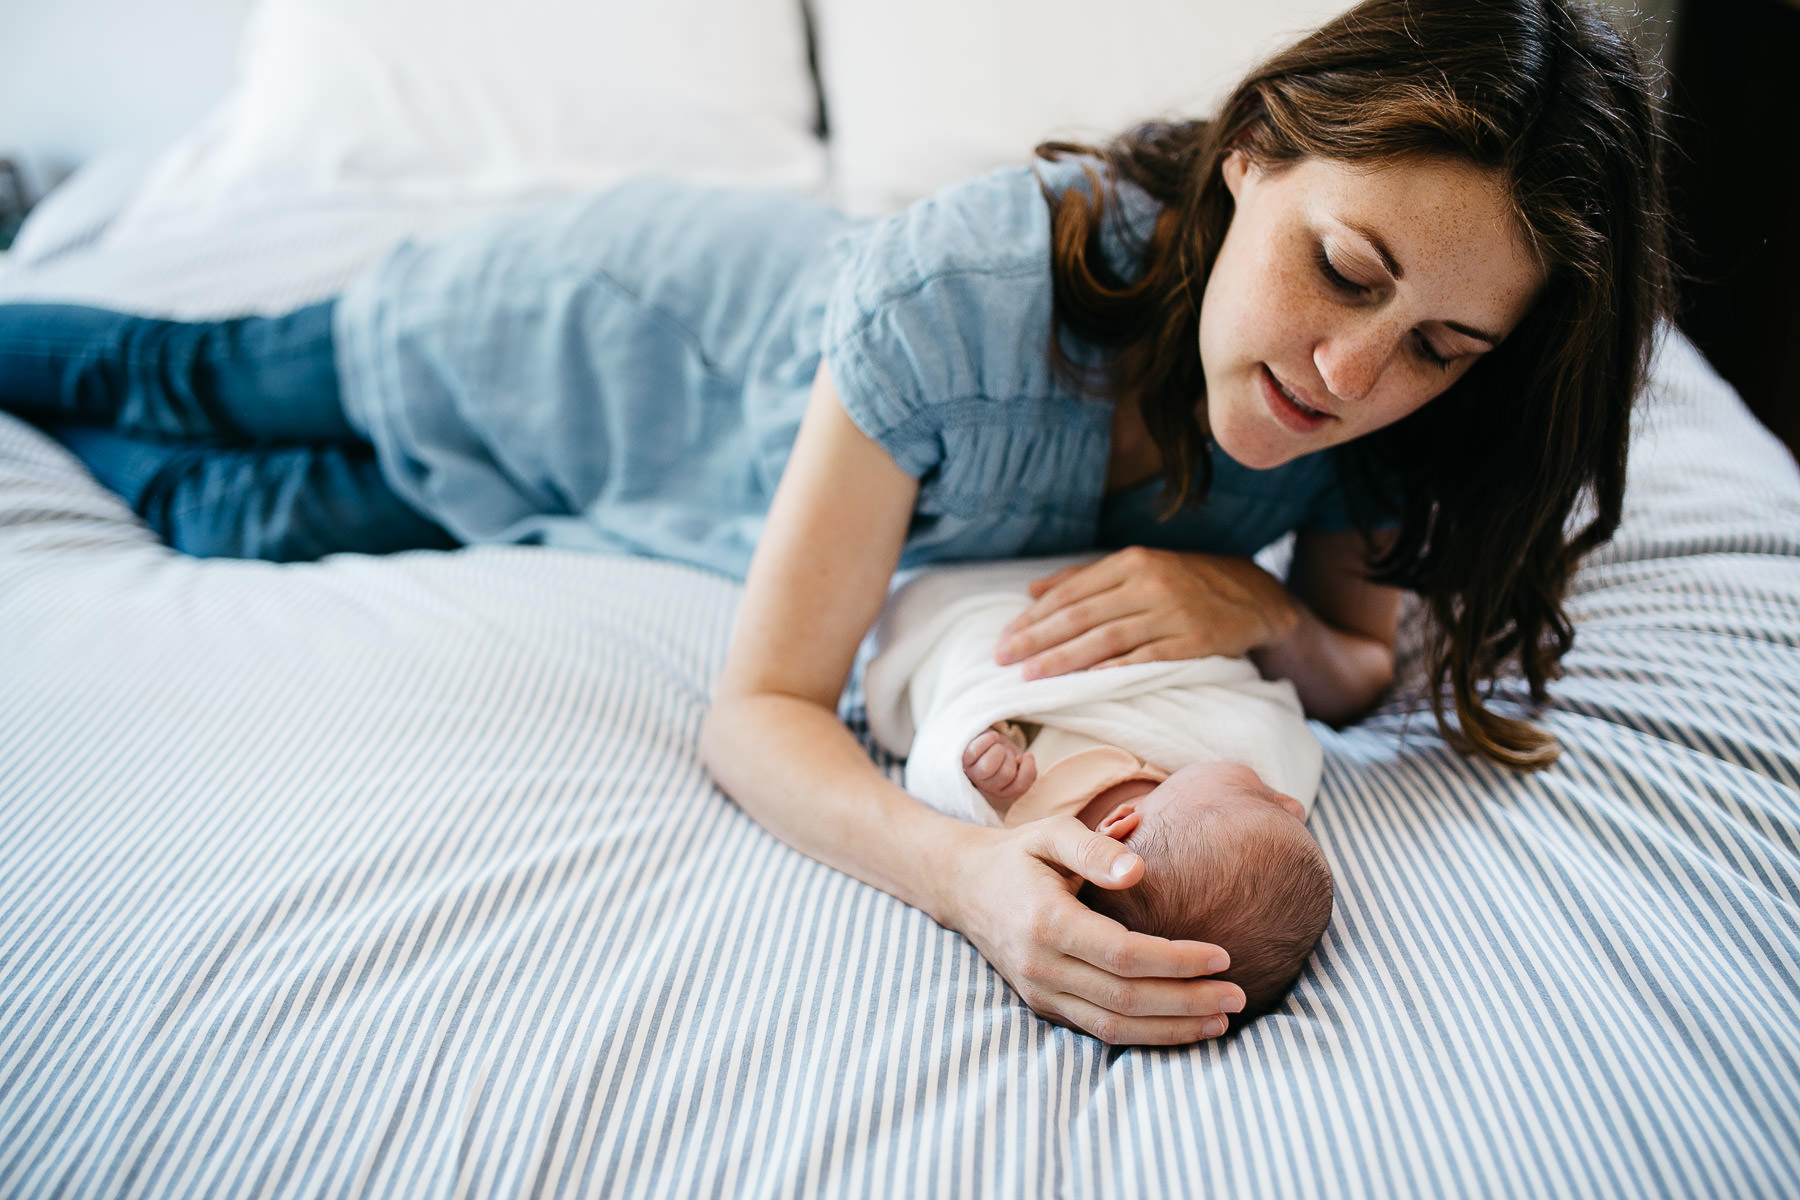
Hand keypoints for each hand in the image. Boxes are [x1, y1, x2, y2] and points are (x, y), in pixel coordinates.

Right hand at [945, 816, 1244, 1043]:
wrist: (963, 886)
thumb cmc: (1019, 854)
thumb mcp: (1051, 832)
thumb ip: (1095, 847)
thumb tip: (1140, 870)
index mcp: (1046, 922)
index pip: (1125, 955)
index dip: (1178, 960)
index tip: (1224, 956)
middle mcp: (1041, 966)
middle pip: (1127, 1000)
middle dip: (1189, 1002)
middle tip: (1240, 997)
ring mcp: (1040, 993)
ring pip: (1114, 1027)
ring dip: (1172, 1029)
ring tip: (1220, 1022)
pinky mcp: (1043, 1007)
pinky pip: (1099, 1032)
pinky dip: (1145, 1036)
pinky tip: (1182, 1026)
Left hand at [962, 728, 1036, 799]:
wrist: (983, 738)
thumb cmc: (1002, 751)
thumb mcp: (1018, 758)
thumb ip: (1023, 765)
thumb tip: (1020, 760)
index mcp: (1004, 789)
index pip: (1019, 787)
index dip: (1027, 770)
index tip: (1027, 755)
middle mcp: (987, 786)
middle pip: (1006, 774)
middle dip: (1011, 757)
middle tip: (1006, 751)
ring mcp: (973, 774)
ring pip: (987, 767)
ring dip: (998, 750)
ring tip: (997, 746)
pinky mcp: (964, 760)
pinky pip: (974, 751)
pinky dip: (987, 739)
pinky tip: (992, 736)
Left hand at [995, 546, 1298, 678]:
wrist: (1252, 597)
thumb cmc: (1183, 583)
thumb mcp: (1136, 569)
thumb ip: (1083, 579)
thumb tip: (1032, 591)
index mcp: (1131, 562)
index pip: (1070, 593)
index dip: (1034, 618)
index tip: (1005, 639)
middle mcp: (1149, 583)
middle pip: (1082, 615)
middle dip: (1037, 639)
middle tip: (1004, 659)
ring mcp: (1172, 613)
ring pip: (1106, 639)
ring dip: (1065, 659)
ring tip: (1032, 675)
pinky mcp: (1193, 641)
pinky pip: (1145, 657)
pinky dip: (1113, 669)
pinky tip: (1085, 681)